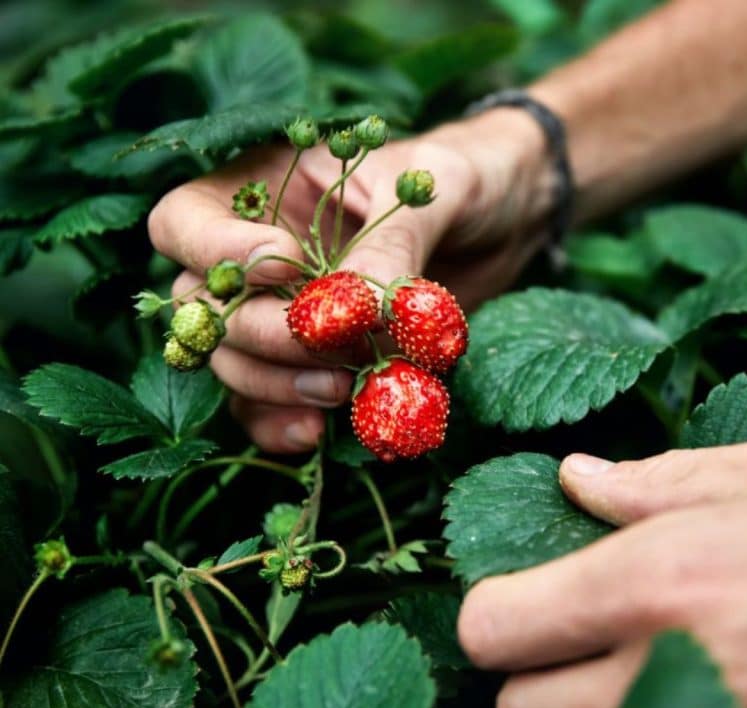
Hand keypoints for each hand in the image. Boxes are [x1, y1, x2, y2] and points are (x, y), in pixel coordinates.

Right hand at [147, 109, 550, 452]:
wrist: (504, 220)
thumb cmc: (465, 178)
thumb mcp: (433, 187)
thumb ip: (390, 242)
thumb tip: (353, 311)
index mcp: (264, 189)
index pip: (184, 223)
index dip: (218, 253)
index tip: (288, 264)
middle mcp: (257, 257)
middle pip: (205, 309)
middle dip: (263, 335)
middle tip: (329, 347)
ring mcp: (281, 314)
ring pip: (230, 363)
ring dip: (273, 385)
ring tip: (339, 390)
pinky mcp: (312, 362)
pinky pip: (266, 403)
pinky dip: (281, 423)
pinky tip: (317, 432)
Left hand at [457, 439, 746, 707]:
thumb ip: (651, 484)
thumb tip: (577, 477)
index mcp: (654, 583)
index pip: (494, 629)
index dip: (490, 611)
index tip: (511, 592)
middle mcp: (668, 673)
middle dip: (527, 677)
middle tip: (565, 637)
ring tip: (621, 663)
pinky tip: (664, 683)